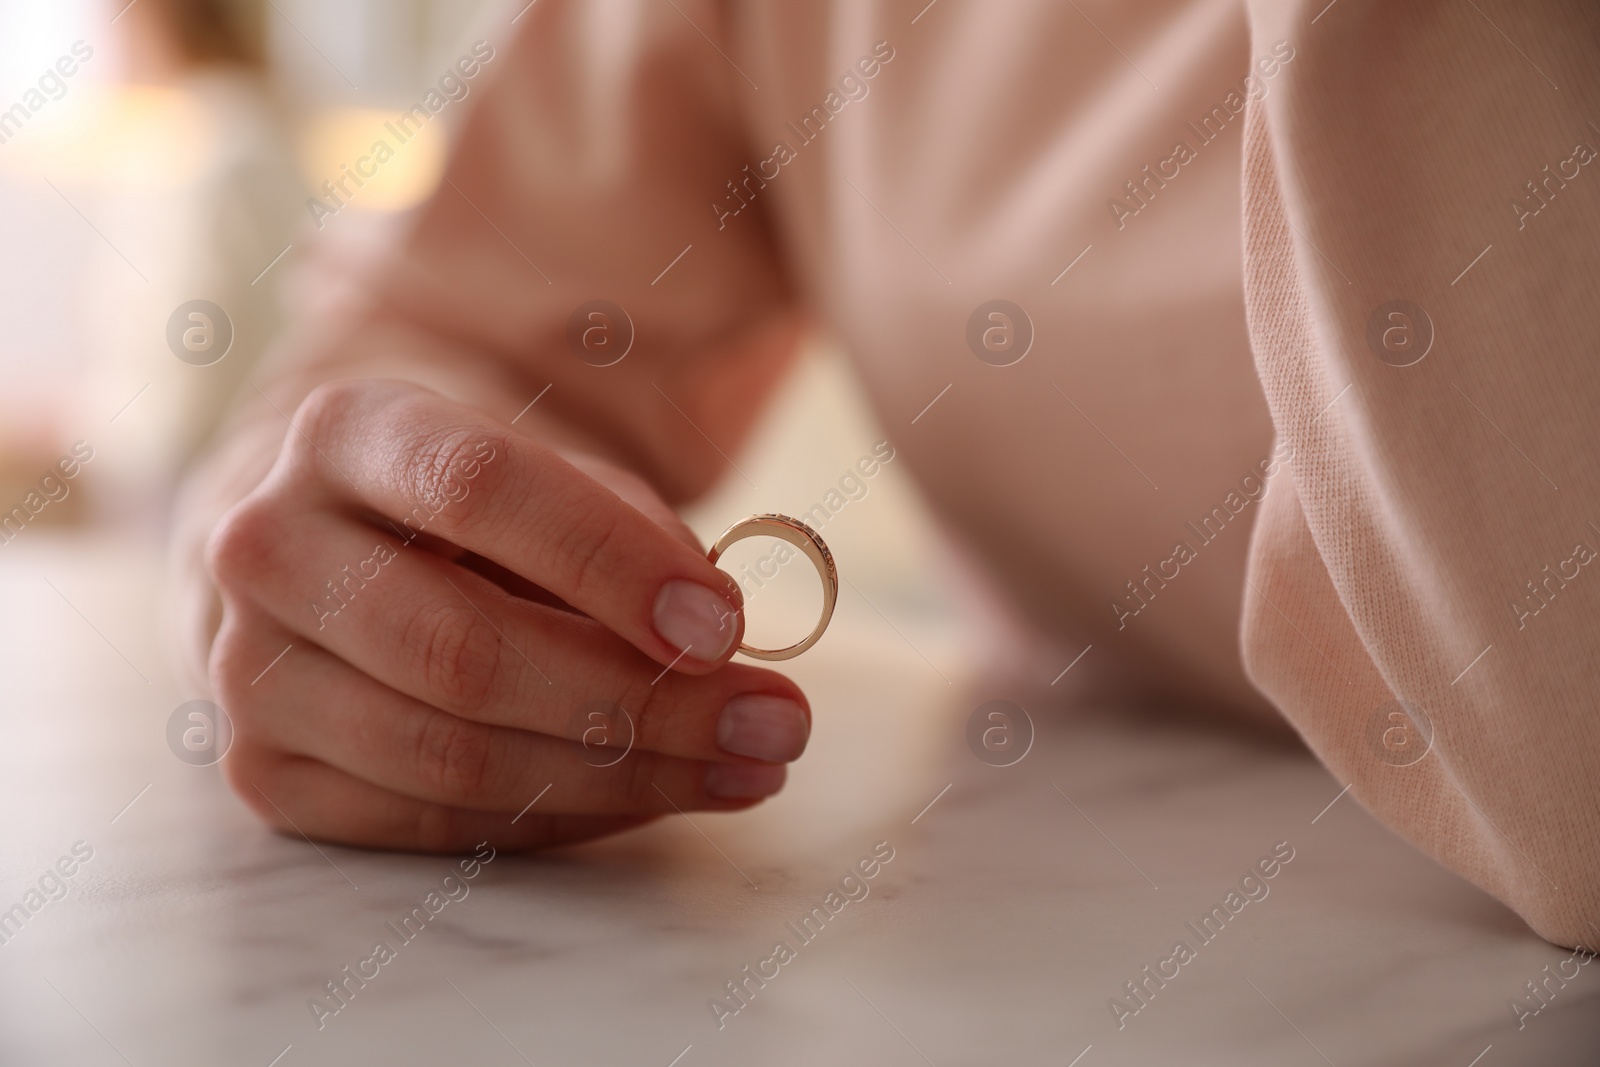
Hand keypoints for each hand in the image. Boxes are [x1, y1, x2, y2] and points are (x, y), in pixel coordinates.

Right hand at [203, 379, 808, 849]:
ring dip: (623, 777)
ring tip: (745, 767)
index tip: (726, 626)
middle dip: (641, 703)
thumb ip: (625, 529)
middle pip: (463, 651)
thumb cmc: (470, 500)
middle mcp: (265, 546)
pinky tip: (657, 792)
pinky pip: (433, 824)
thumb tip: (713, 640)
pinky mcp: (264, 771)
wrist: (334, 540)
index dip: (609, 562)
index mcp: (344, 431)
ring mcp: (247, 670)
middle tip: (775, 723)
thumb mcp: (548, 467)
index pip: (477, 488)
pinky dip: (564, 817)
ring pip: (452, 757)